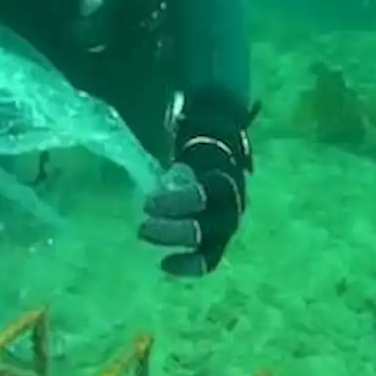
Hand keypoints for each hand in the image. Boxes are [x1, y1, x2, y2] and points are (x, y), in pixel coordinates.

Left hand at [138, 100, 253, 275]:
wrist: (215, 135)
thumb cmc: (191, 129)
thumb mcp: (182, 121)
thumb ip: (169, 119)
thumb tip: (154, 110)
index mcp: (226, 169)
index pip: (209, 193)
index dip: (181, 203)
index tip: (149, 204)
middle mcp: (232, 197)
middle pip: (213, 223)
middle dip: (177, 229)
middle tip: (143, 227)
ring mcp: (226, 216)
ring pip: (212, 242)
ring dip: (180, 244)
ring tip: (146, 236)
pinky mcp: (218, 232)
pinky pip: (210, 255)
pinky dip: (191, 264)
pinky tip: (167, 265)